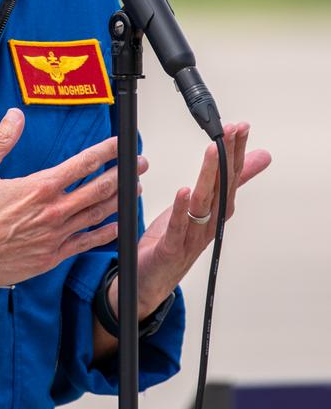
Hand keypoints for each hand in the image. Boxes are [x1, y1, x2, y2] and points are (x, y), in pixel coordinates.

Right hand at [0, 107, 143, 288]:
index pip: (83, 164)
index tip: (121, 144)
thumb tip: (15, 115)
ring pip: (98, 214)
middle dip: (124, 174)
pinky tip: (117, 226)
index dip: (107, 151)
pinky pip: (86, 243)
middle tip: (140, 165)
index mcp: (39, 187)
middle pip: (100, 188)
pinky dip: (105, 233)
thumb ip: (1, 141)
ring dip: (120, 200)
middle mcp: (53, 211)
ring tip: (135, 190)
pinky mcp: (52, 256)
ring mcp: (55, 235)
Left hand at [131, 122, 271, 315]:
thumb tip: (258, 158)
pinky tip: (183, 190)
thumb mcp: (201, 206)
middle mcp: (208, 224)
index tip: (240, 127)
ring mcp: (191, 237)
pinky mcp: (171, 248)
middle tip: (233, 131)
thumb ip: (225, 183)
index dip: (236, 151)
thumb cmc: (174, 241)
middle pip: (222, 187)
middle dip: (228, 157)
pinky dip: (181, 208)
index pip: (229, 177)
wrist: (149, 281)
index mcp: (215, 212)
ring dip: (209, 176)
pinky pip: (178, 227)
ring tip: (213, 151)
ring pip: (204, 203)